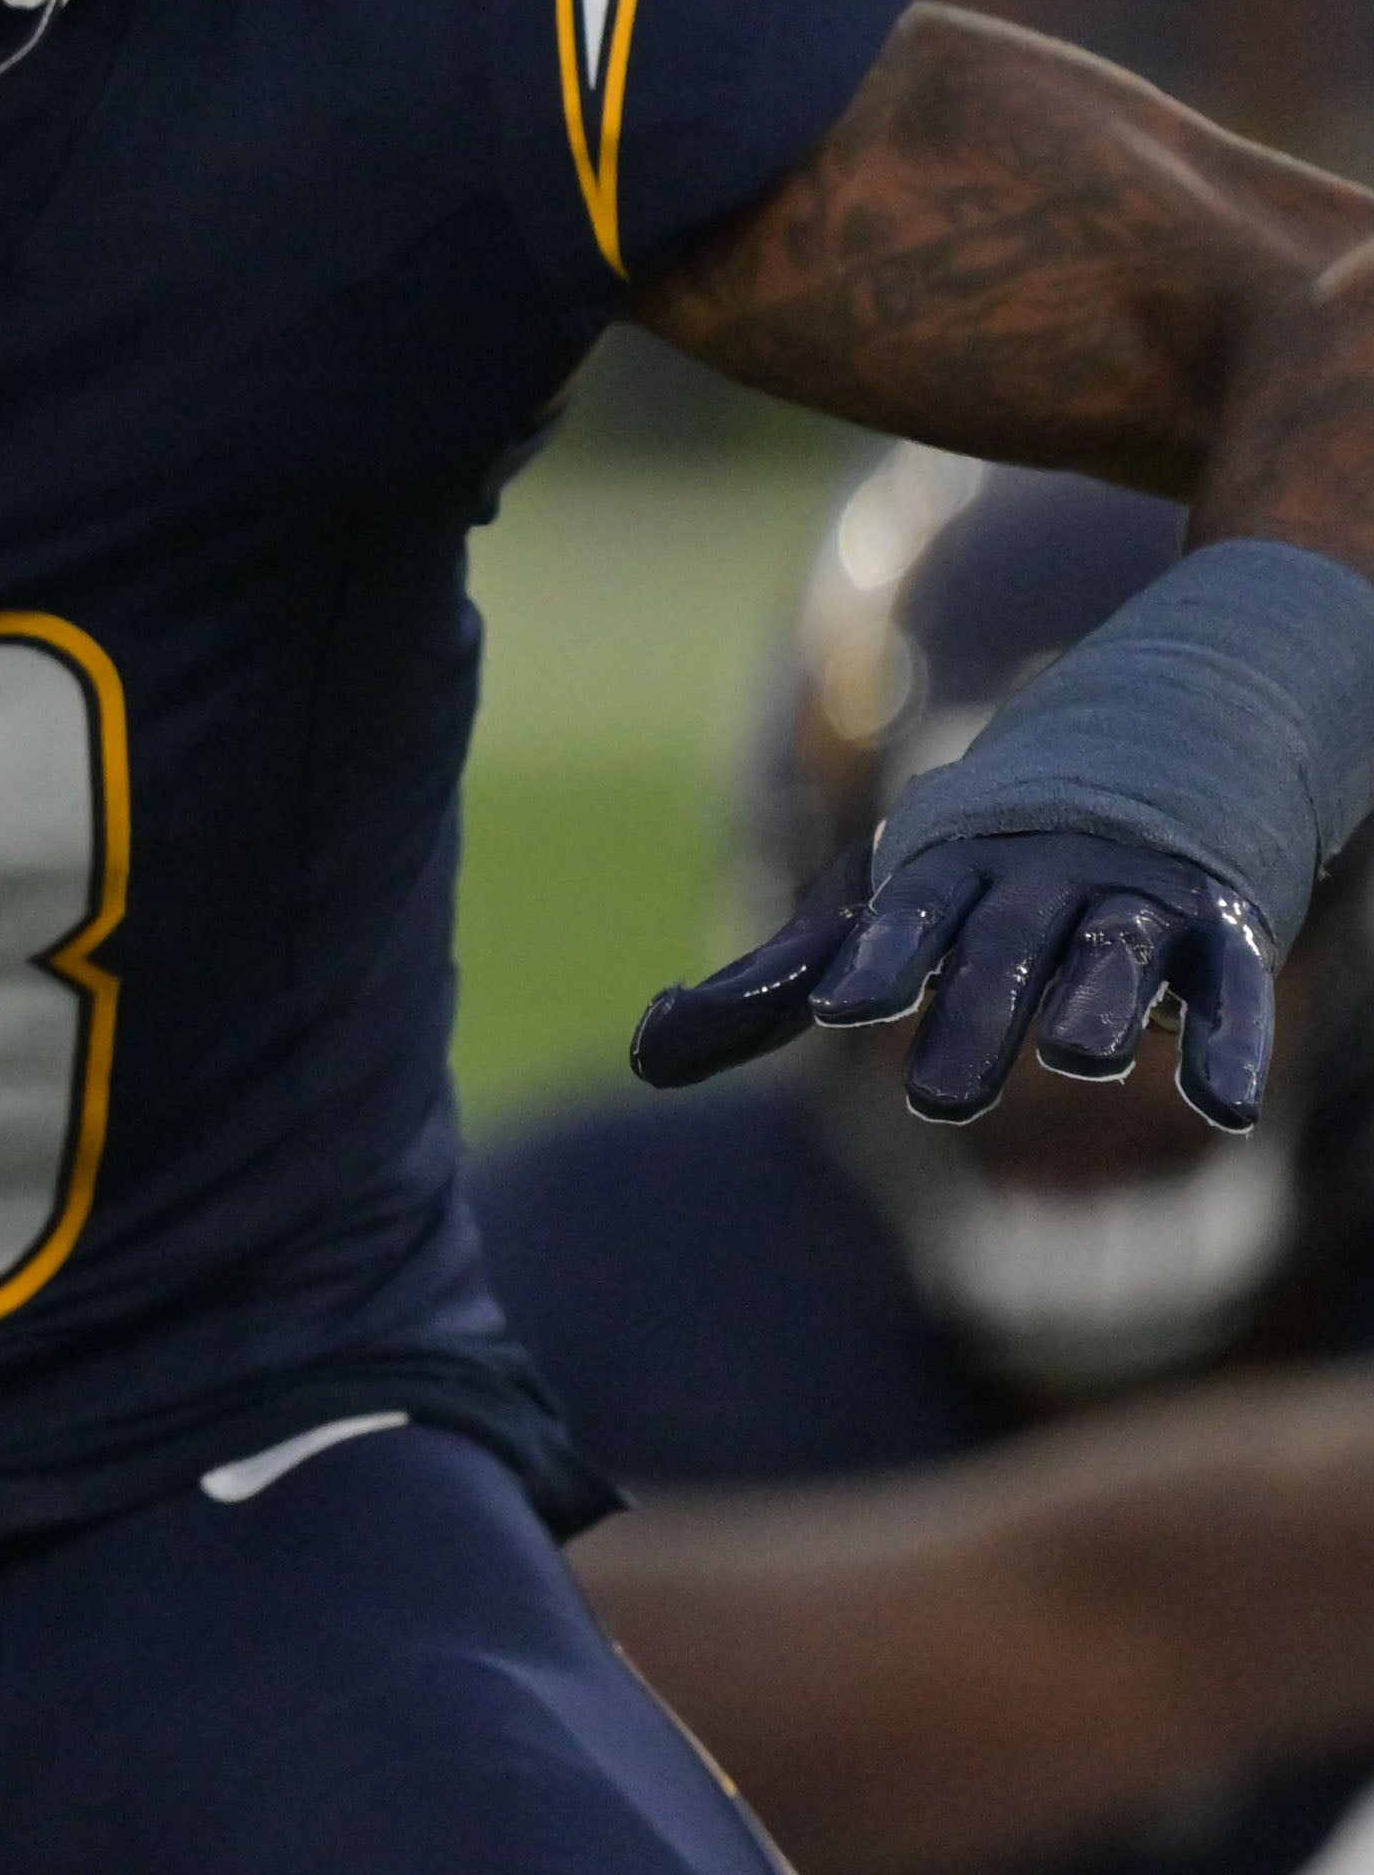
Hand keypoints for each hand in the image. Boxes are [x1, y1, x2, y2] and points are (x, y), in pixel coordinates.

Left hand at [631, 831, 1289, 1127]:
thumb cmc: (963, 878)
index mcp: (943, 869)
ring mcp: (1131, 899)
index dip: (876, 956)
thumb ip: (765, 990)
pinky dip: (1229, 1041)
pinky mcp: (1220, 929)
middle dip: (973, 1010)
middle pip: (1002, 945)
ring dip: (1097, 1002)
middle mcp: (1035, 877)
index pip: (902, 914)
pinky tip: (1222, 1107)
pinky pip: (1229, 988)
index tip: (841, 1008)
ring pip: (1112, 951)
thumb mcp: (865, 915)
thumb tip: (646, 1055)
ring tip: (1078, 1056)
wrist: (1134, 767)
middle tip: (937, 1098)